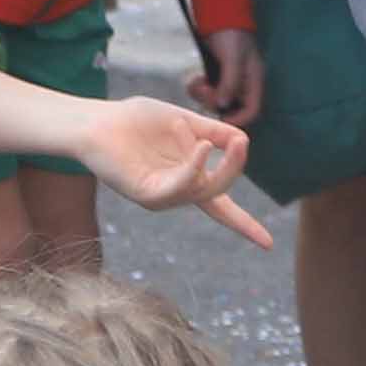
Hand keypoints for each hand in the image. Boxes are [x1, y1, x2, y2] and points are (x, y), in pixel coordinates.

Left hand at [86, 94, 276, 245]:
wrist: (97, 120)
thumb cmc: (136, 121)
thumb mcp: (185, 121)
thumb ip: (214, 131)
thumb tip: (243, 140)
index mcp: (188, 179)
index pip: (222, 207)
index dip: (245, 226)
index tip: (269, 246)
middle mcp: (176, 193)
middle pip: (218, 193)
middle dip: (235, 169)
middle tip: (242, 145)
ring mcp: (162, 197)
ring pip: (204, 192)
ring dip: (220, 168)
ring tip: (229, 142)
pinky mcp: (146, 194)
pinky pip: (179, 188)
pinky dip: (195, 169)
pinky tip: (203, 148)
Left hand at [187, 27, 266, 126]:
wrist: (218, 14)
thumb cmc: (231, 34)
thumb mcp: (232, 58)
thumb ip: (229, 82)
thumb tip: (222, 105)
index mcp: (253, 81)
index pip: (251, 110)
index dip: (238, 119)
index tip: (220, 119)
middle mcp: (242, 84)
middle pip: (230, 108)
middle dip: (214, 103)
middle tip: (203, 90)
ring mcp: (228, 81)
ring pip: (215, 100)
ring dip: (203, 96)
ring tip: (197, 82)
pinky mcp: (215, 76)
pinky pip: (206, 91)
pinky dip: (198, 89)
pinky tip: (196, 79)